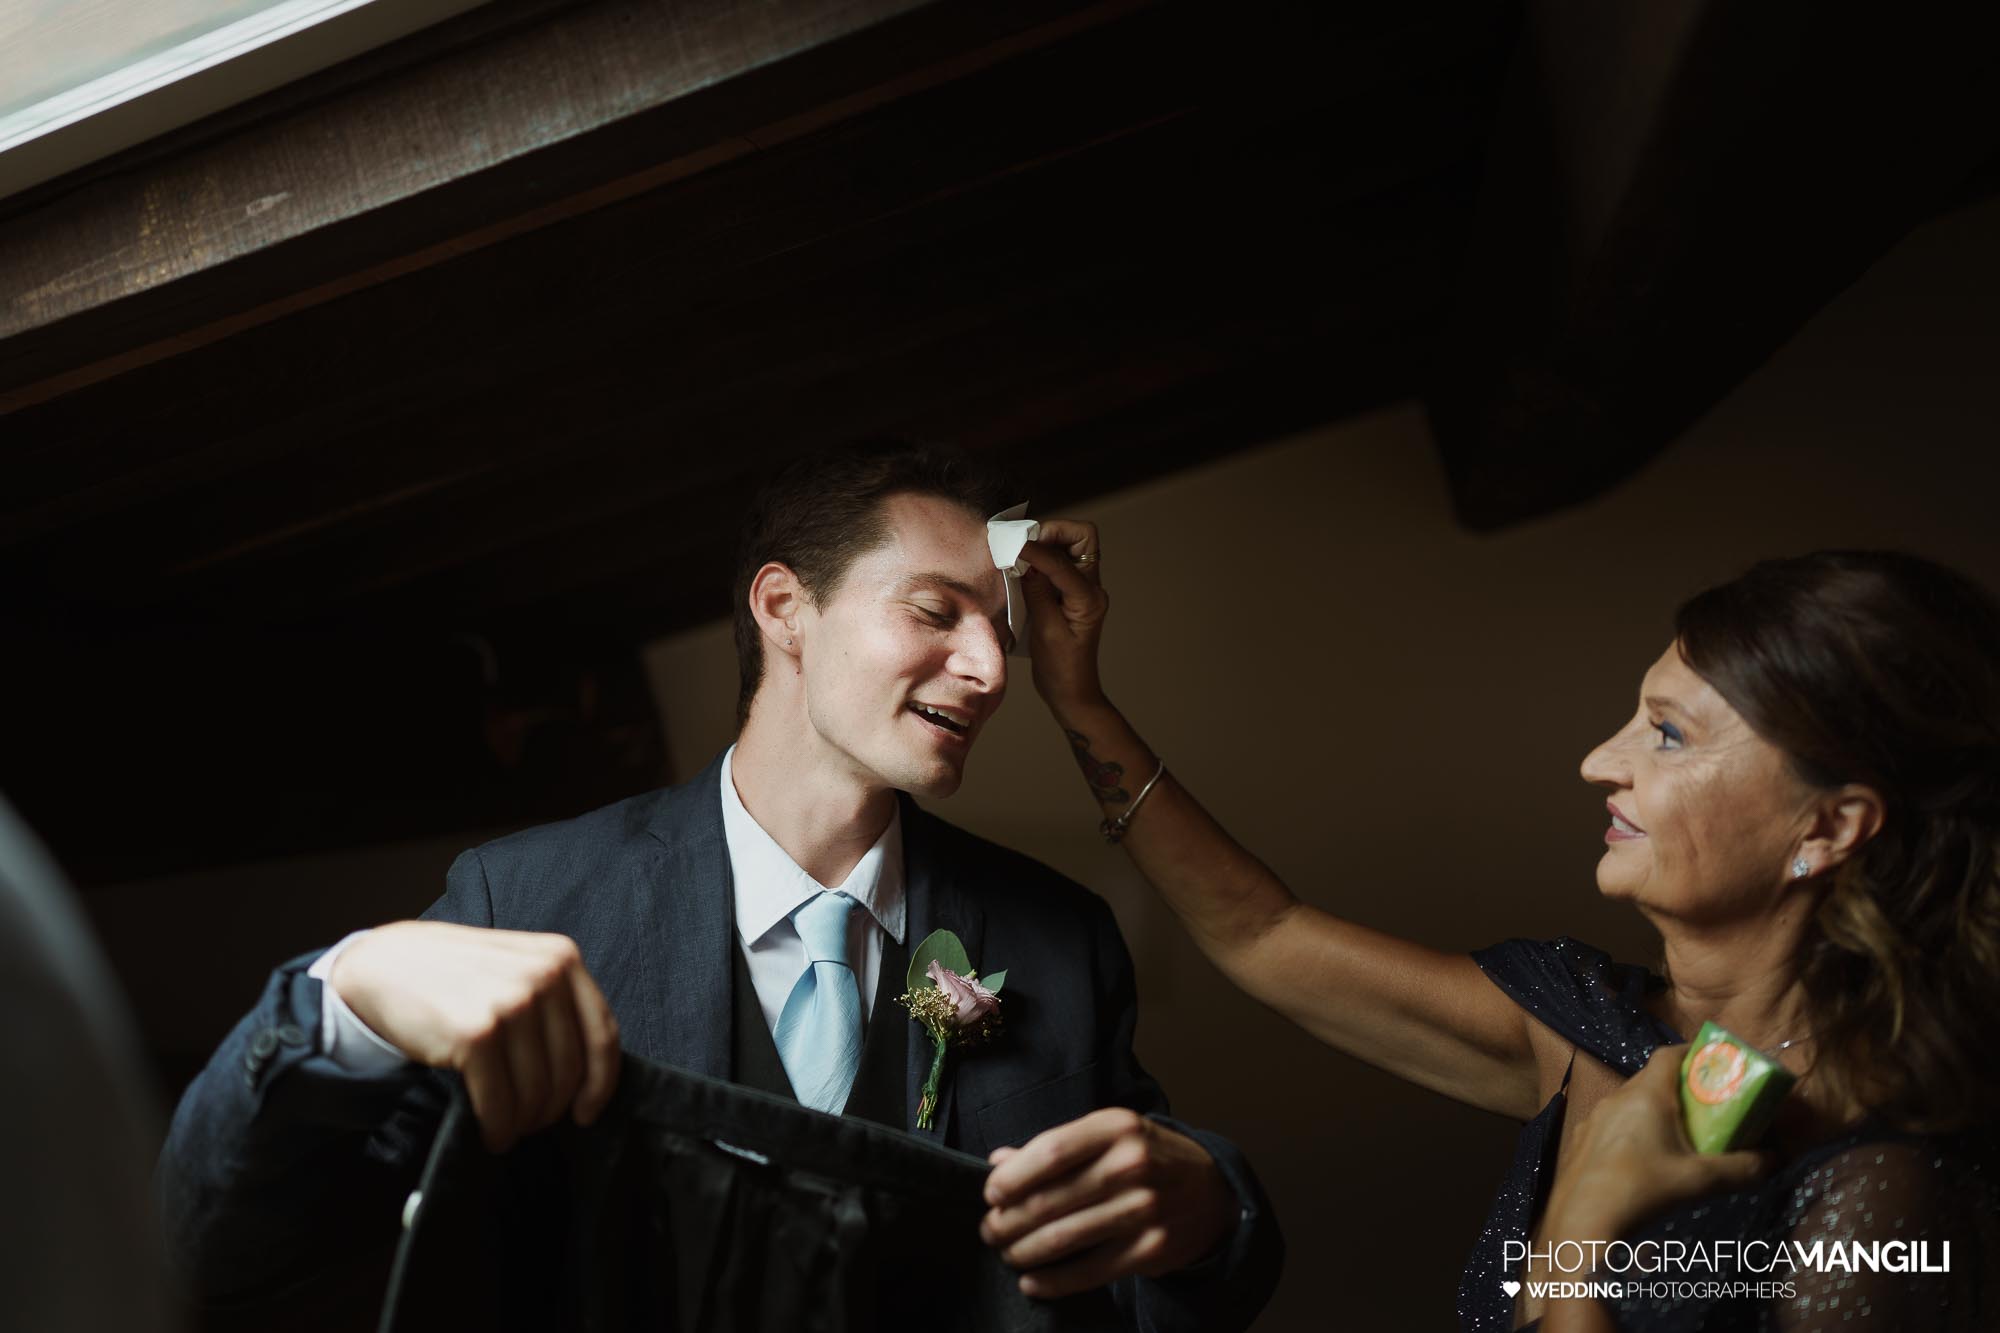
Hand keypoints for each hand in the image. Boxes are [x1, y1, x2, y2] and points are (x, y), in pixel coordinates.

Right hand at [329, 921, 620, 1151]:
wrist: (383, 967)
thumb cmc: (454, 975)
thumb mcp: (517, 966)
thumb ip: (554, 1000)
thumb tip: (588, 1071)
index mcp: (563, 958)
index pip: (603, 1034)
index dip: (600, 1084)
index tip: (586, 1114)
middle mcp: (544, 976)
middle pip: (569, 1071)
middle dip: (551, 1109)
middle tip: (530, 1123)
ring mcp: (511, 1003)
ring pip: (537, 1092)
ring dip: (523, 1123)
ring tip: (508, 1126)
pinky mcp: (477, 1034)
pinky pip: (501, 1104)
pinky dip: (498, 1130)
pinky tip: (491, 1134)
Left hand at [980, 1107, 1233, 1298]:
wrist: (1212, 1193)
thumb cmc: (1147, 1157)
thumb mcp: (1109, 1136)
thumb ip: (1057, 1148)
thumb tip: (998, 1161)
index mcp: (1117, 1127)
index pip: (1051, 1151)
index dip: (1013, 1177)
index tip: (991, 1193)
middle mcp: (1133, 1164)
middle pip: (1051, 1199)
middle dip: (1009, 1220)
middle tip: (990, 1230)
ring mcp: (1145, 1209)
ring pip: (1064, 1238)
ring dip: (1024, 1251)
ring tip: (1008, 1252)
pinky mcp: (1151, 1249)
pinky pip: (1089, 1271)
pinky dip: (1053, 1281)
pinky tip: (1032, 1282)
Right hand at [1015, 517, 1108, 711]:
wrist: (1071, 691)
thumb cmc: (1060, 668)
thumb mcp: (1045, 631)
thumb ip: (1037, 592)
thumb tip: (1025, 563)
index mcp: (1088, 599)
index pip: (1062, 561)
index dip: (1037, 550)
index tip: (1013, 546)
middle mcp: (1091, 588)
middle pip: (1082, 537)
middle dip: (1053, 532)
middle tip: (1025, 543)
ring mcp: (1083, 589)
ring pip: (1073, 546)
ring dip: (1047, 542)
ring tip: (1021, 552)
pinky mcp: (1071, 594)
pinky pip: (1061, 563)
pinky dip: (1043, 558)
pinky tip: (1024, 567)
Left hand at [1543, 1045, 1772, 1240]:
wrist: (1584, 1221)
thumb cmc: (1644, 1191)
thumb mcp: (1701, 1181)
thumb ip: (1743, 1168)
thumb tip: (1774, 1159)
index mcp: (1645, 1095)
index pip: (1668, 1055)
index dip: (1691, 1054)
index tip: (1713, 1066)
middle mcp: (1615, 1098)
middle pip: (1649, 1080)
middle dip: (1677, 1090)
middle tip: (1703, 1109)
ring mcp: (1593, 1119)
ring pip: (1628, 1104)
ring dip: (1652, 1113)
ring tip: (1676, 1138)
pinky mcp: (1580, 1141)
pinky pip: (1611, 1126)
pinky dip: (1630, 1133)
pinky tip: (1641, 1161)